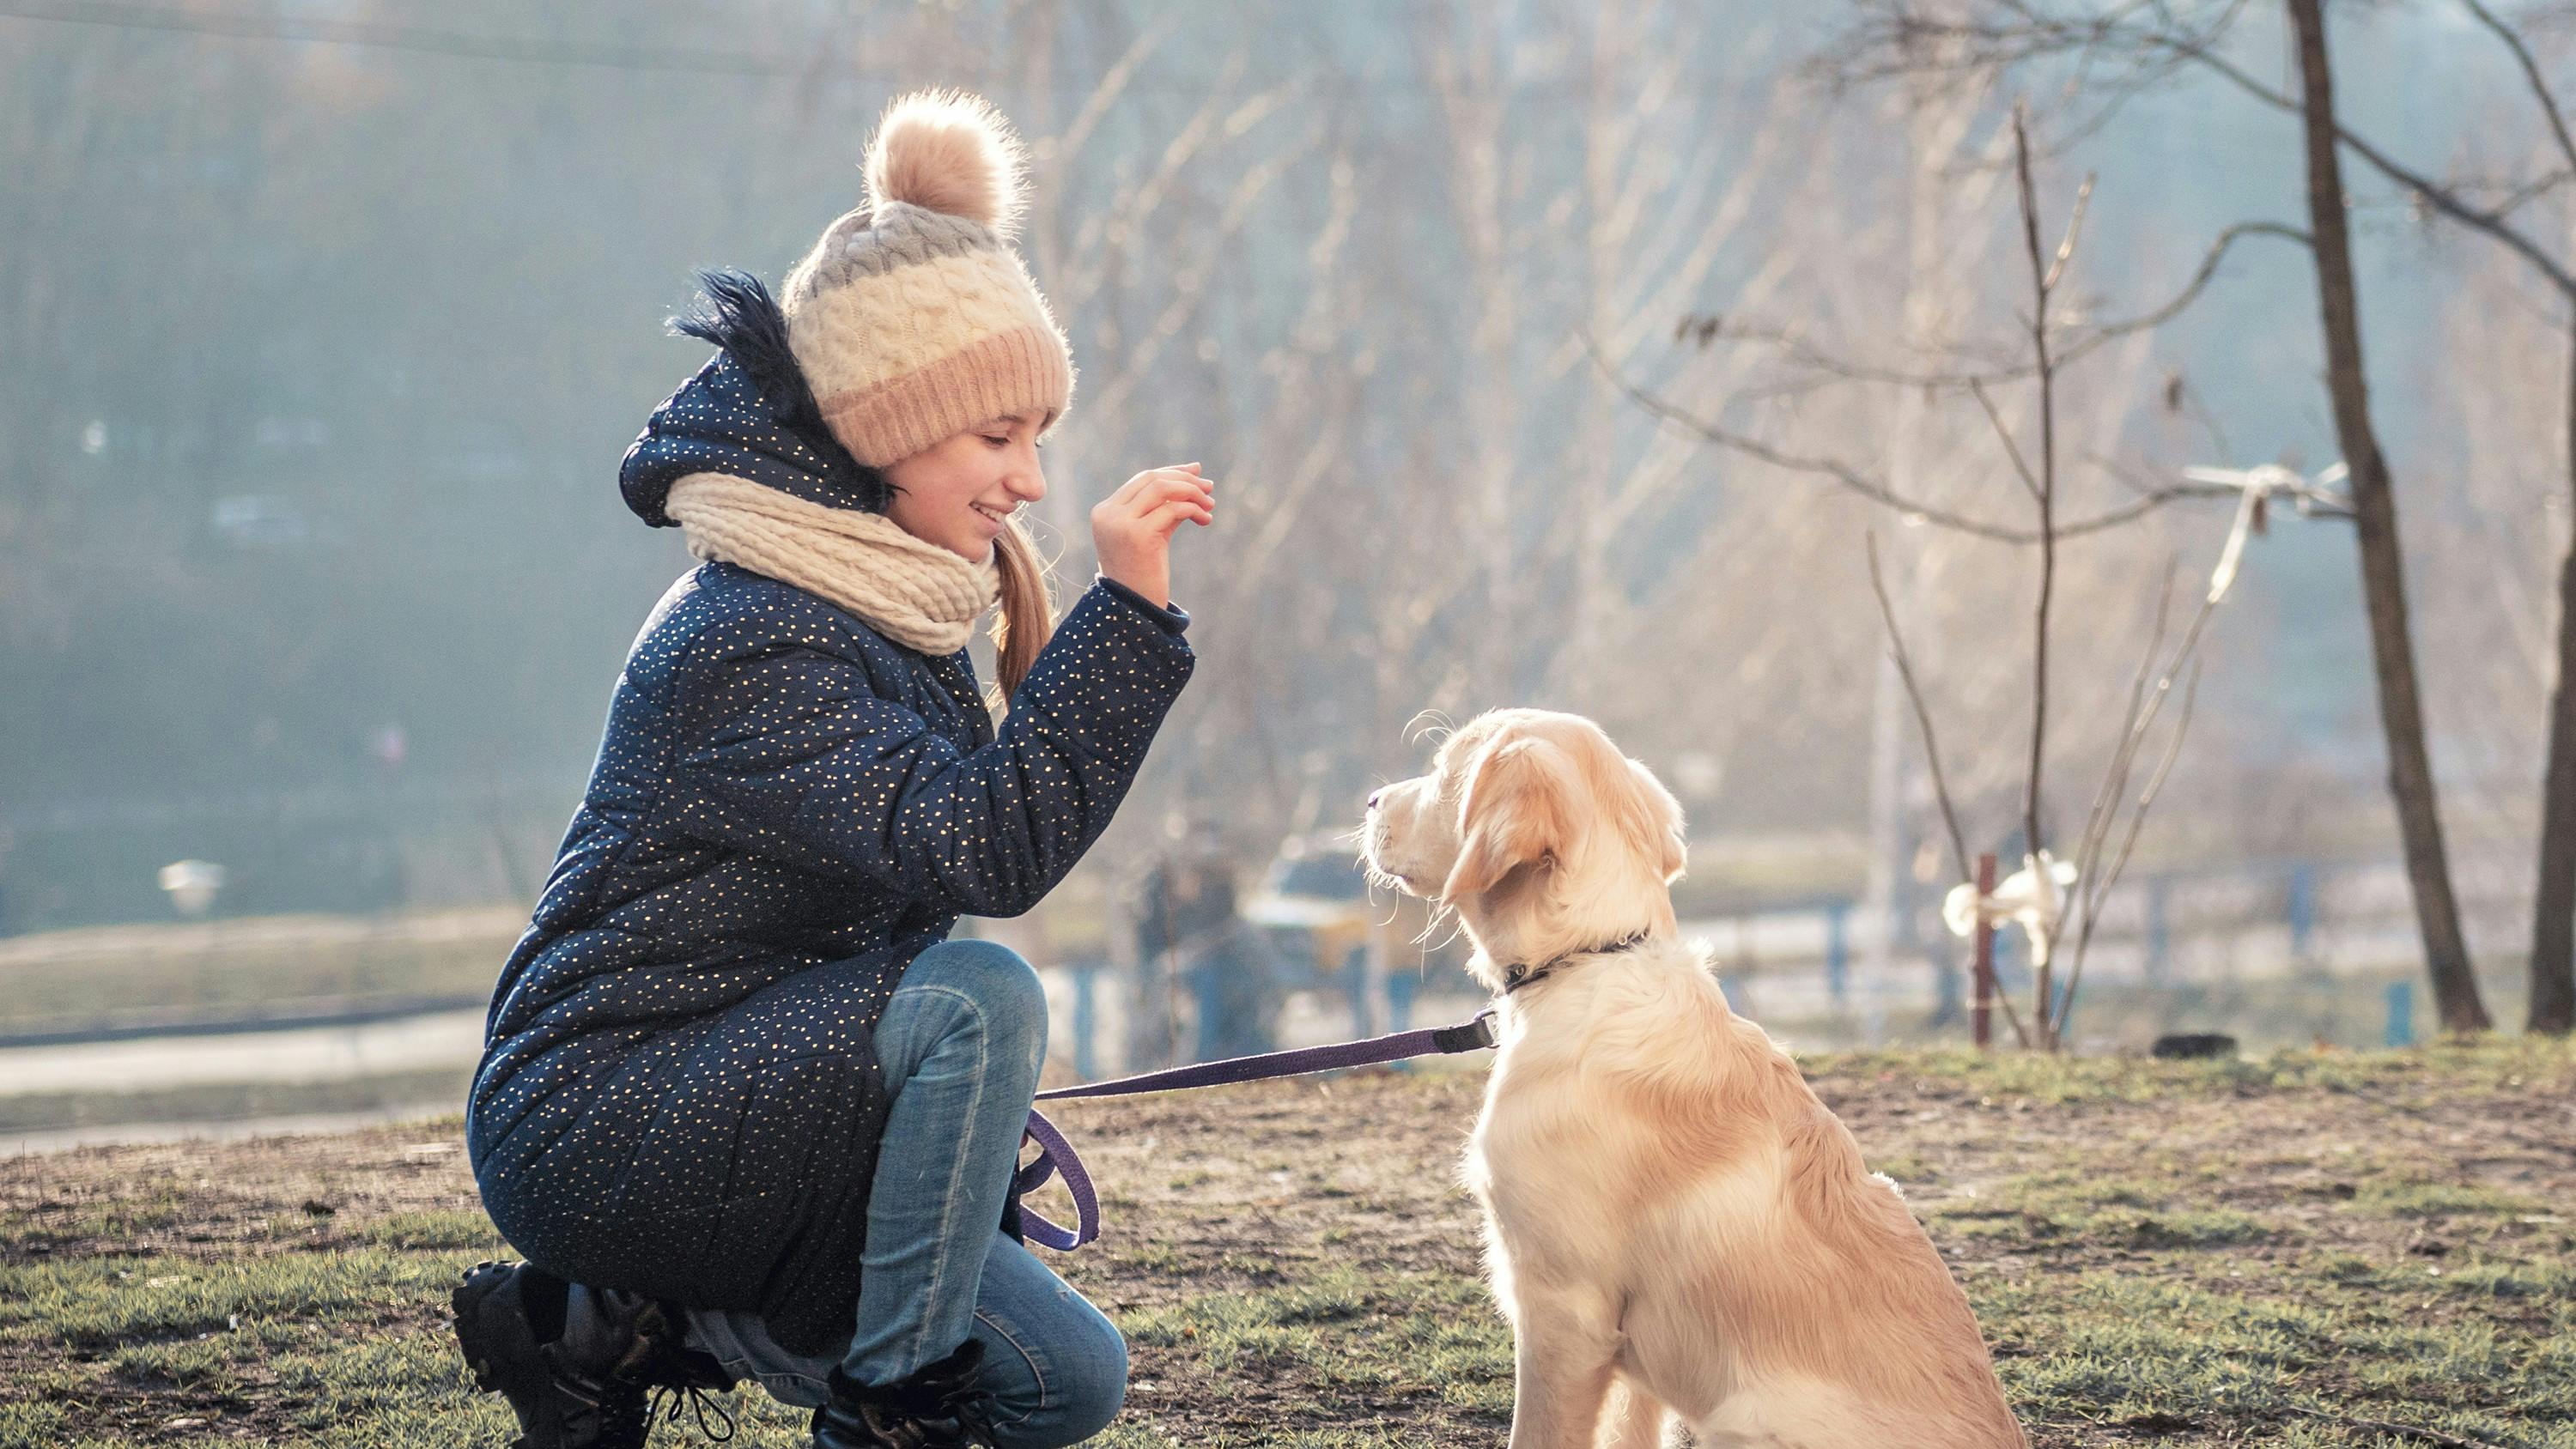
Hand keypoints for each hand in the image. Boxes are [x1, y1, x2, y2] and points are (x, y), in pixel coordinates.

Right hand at [1092, 463, 1214, 609]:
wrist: (1134, 610)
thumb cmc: (1144, 573)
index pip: (1142, 479)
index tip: (1196, 473)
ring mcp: (1120, 524)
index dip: (1172, 472)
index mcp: (1105, 511)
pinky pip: (1173, 509)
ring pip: (1161, 488)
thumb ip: (1165, 506)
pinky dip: (1193, 509)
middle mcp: (1108, 514)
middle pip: (1151, 479)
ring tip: (1209, 504)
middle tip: (1209, 487)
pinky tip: (1205, 519)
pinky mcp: (1138, 535)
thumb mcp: (1151, 533)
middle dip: (1184, 479)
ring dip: (1191, 491)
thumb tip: (1193, 474)